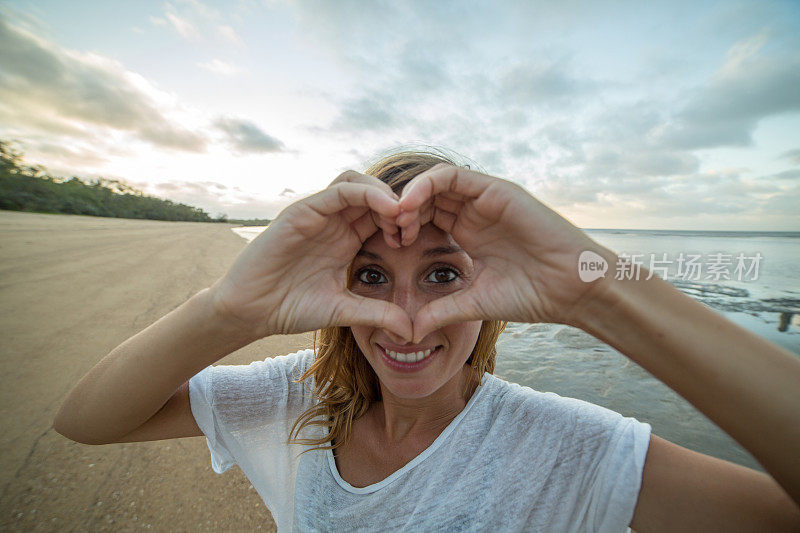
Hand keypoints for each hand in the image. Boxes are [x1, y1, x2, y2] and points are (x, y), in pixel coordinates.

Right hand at [209, 180, 412, 341]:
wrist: (251, 311)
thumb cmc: (291, 308)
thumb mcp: (344, 311)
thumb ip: (377, 313)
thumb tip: (411, 330)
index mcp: (347, 239)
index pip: (383, 216)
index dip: (404, 222)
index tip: (419, 241)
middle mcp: (334, 221)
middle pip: (374, 194)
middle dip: (399, 204)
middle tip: (415, 224)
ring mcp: (318, 213)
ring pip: (358, 183)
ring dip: (385, 193)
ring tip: (402, 215)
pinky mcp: (303, 211)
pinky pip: (339, 190)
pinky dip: (366, 193)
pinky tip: (387, 209)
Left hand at [396, 164, 616, 340]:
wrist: (572, 288)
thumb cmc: (532, 295)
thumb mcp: (476, 302)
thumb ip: (442, 310)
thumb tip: (411, 331)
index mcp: (469, 233)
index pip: (426, 219)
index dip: (403, 229)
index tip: (387, 248)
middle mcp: (475, 212)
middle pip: (426, 199)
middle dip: (401, 212)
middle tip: (386, 231)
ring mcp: (485, 199)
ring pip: (435, 183)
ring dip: (410, 197)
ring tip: (396, 219)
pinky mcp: (495, 189)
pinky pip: (452, 177)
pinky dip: (426, 185)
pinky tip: (409, 205)